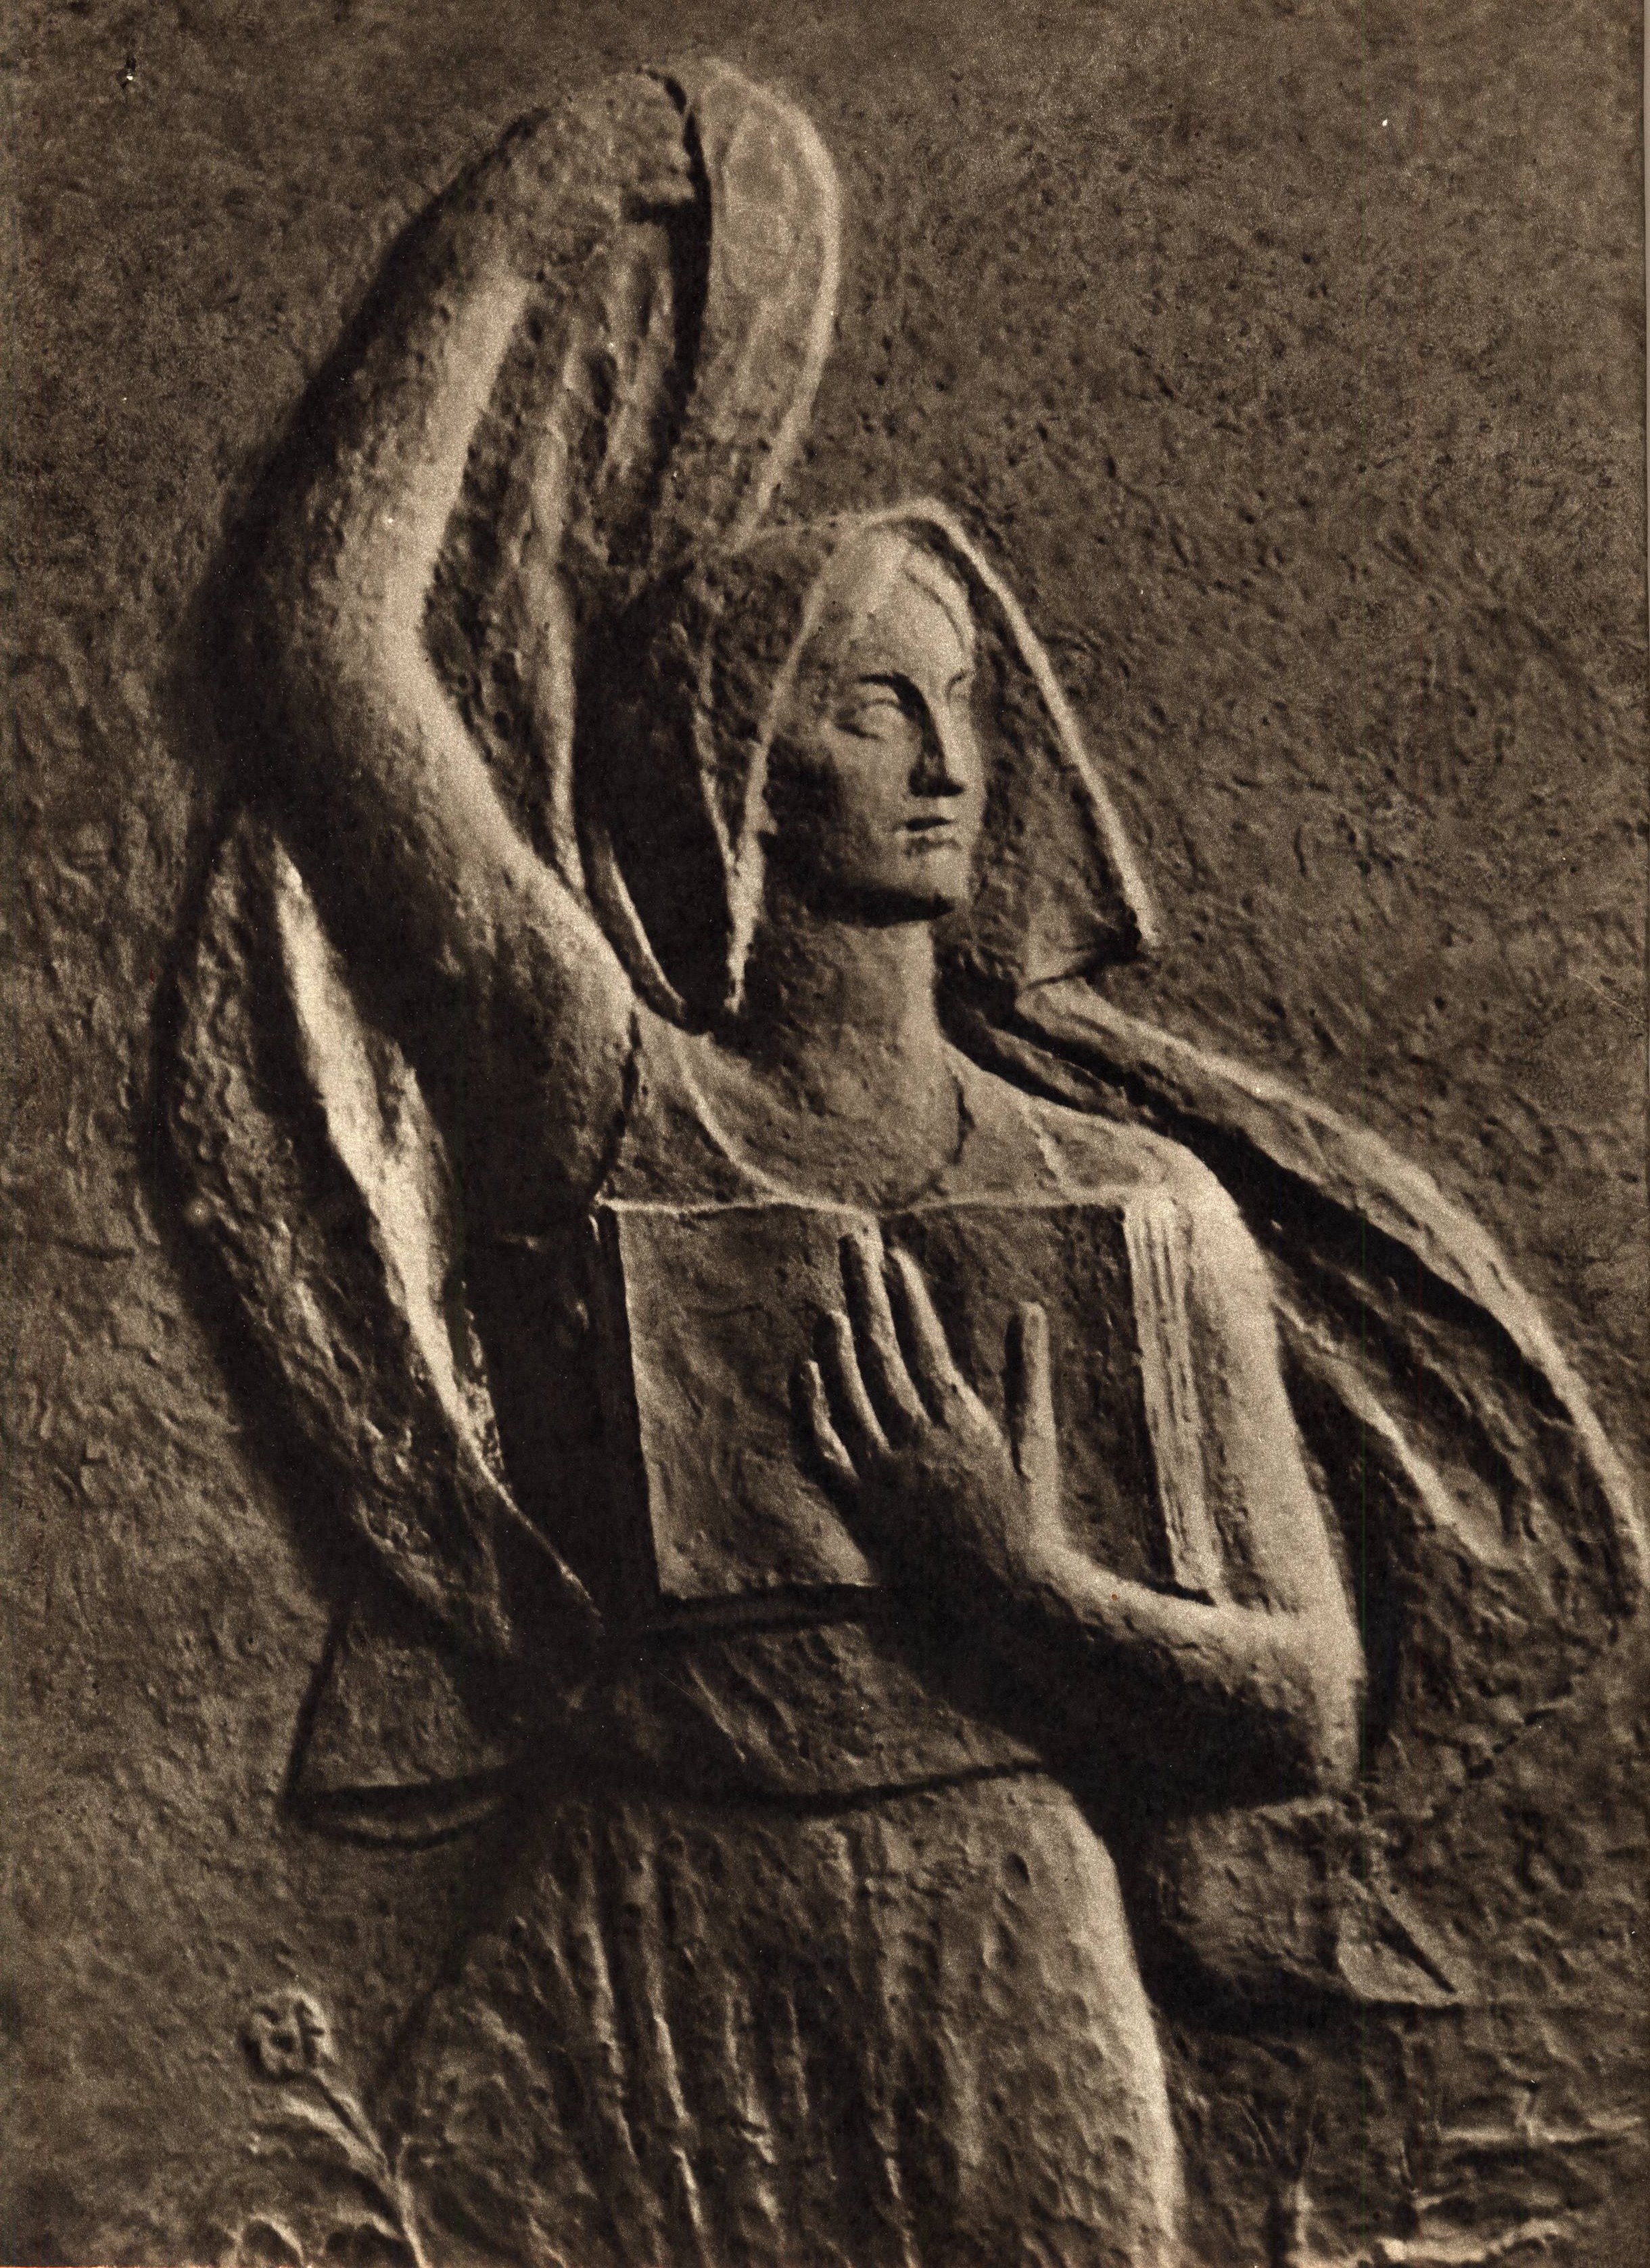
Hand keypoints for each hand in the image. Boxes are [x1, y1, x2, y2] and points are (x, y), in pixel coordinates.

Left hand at [795, 1228, 1069, 1601]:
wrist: (1003, 1602)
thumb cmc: (1029, 1523)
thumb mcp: (1034, 1442)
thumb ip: (1026, 1373)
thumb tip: (1028, 1309)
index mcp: (960, 1422)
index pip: (923, 1344)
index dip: (907, 1298)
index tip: (895, 1258)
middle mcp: (915, 1441)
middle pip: (879, 1352)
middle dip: (867, 1293)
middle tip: (854, 1243)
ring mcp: (881, 1475)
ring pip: (849, 1392)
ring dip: (838, 1341)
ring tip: (833, 1300)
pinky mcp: (859, 1508)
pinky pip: (823, 1451)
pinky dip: (810, 1408)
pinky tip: (804, 1369)